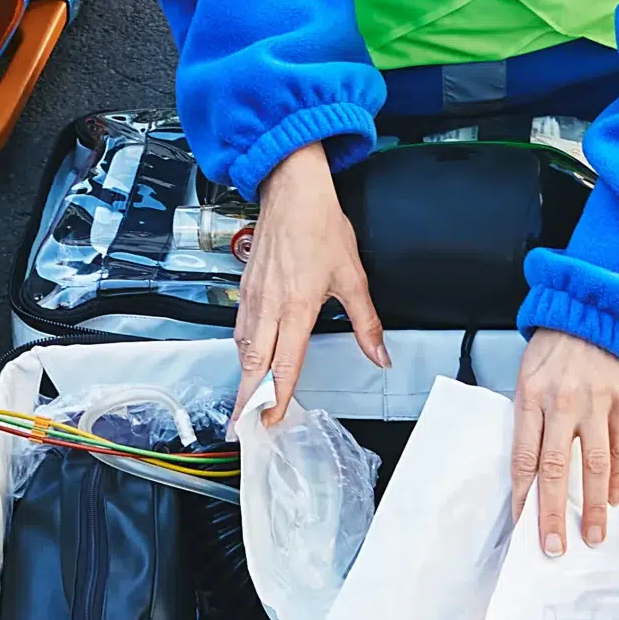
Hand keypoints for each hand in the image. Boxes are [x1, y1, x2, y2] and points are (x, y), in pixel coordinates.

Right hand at [235, 142, 388, 423]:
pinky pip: (239, 327)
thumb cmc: (320, 225)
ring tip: (243, 405)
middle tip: (243, 429)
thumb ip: (367, 322)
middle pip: (254, 364)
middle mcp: (270, 305)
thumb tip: (380, 354)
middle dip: (248, 400)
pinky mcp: (246, 286)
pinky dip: (241, 352)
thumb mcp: (353, 276)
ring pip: (243, 347)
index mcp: (297, 306)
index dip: (278, 397)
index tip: (272, 422)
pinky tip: (246, 360)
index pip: (285, 364)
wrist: (292, 190)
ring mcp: (254, 296)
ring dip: (243, 378)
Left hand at [509, 328, 618, 556]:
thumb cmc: (553, 348)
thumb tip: (530, 470)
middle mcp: (562, 402)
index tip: (522, 525)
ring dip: (594, 505)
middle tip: (554, 547)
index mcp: (531, 396)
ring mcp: (595, 402)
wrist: (593, 310)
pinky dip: (618, 476)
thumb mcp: (527, 376)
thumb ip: (530, 419)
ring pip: (594, 464)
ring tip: (594, 536)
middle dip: (554, 512)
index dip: (523, 494)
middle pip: (556, 468)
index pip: (524, 456)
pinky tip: (614, 499)